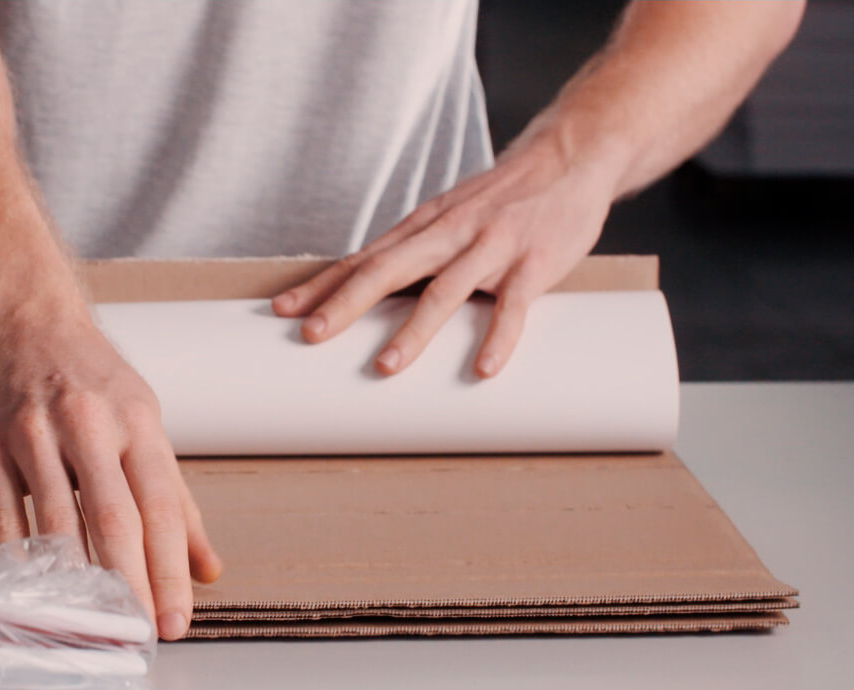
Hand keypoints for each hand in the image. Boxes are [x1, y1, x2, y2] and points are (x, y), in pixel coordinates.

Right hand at [0, 316, 223, 639]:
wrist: (17, 317)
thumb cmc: (88, 376)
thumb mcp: (143, 422)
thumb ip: (175, 499)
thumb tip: (206, 567)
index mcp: (135, 421)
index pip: (161, 507)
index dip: (170, 570)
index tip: (176, 620)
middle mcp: (85, 424)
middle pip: (113, 519)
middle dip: (131, 586)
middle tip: (139, 636)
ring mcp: (30, 434)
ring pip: (55, 523)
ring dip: (75, 582)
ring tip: (92, 626)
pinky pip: (2, 517)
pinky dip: (19, 561)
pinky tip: (35, 593)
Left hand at [272, 133, 624, 376]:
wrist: (569, 157)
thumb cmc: (503, 197)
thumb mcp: (450, 215)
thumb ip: (415, 250)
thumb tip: (366, 287)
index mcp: (425, 225)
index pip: (364, 257)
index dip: (323, 284)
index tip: (284, 311)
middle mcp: (451, 232)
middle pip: (389, 269)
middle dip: (347, 303)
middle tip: (312, 335)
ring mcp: (492, 246)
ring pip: (446, 290)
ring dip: (414, 330)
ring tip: (385, 366)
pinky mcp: (534, 262)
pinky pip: (515, 305)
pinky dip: (499, 337)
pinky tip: (484, 369)